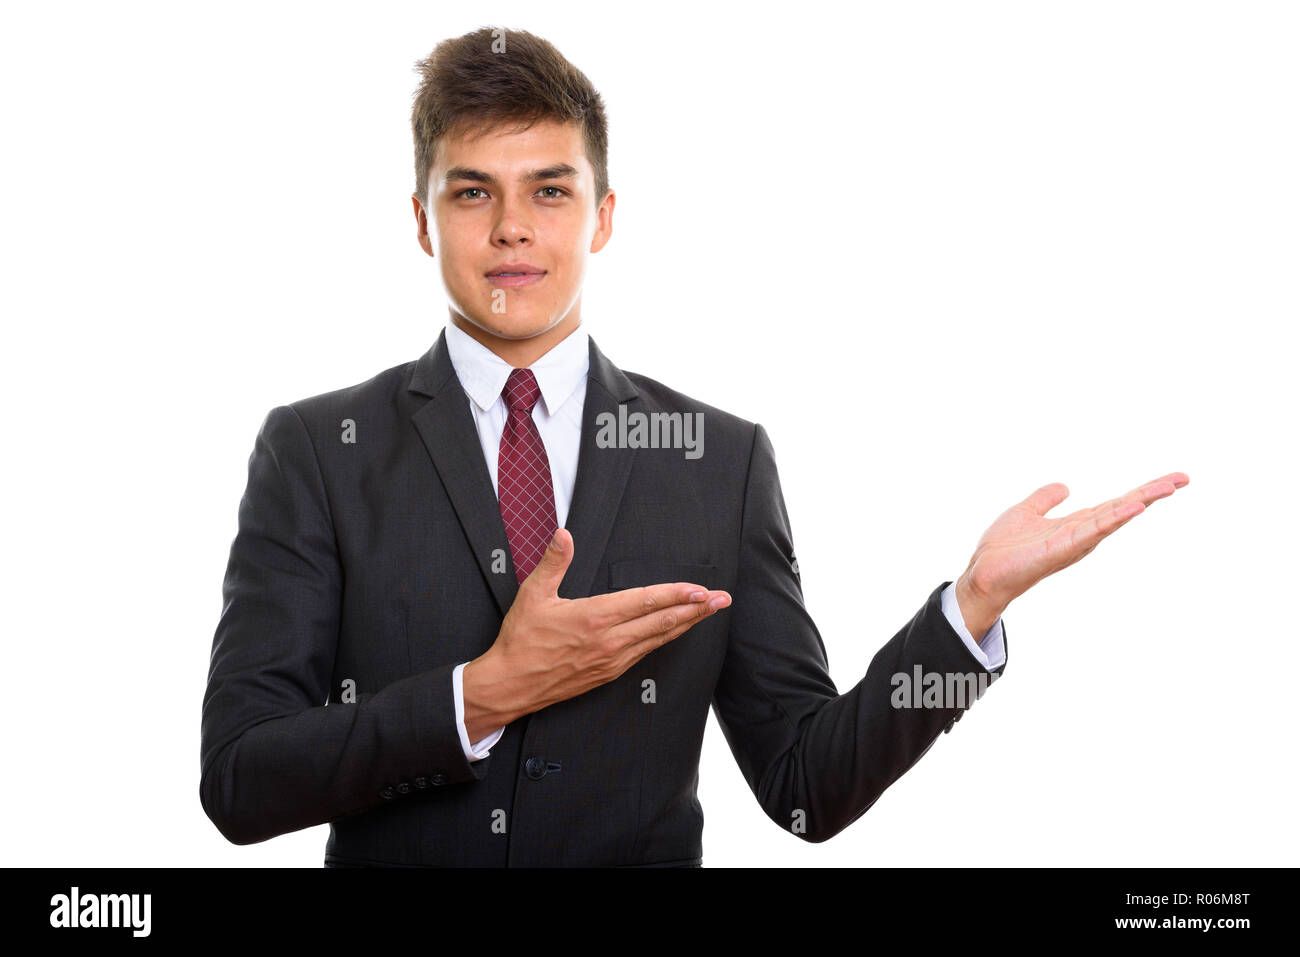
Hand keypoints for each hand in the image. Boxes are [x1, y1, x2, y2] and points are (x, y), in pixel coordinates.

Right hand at [462, 528, 730, 740]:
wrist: (511, 684)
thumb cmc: (521, 641)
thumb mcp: (533, 594)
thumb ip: (554, 562)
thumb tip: (564, 534)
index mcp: (595, 618)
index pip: (646, 601)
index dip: (677, 594)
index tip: (701, 589)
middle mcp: (610, 641)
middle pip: (663, 622)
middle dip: (696, 610)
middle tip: (722, 600)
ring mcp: (612, 660)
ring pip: (658, 639)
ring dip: (686, 625)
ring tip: (707, 613)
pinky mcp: (609, 673)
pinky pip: (645, 653)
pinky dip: (665, 640)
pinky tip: (674, 633)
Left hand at [954, 472, 1189, 636]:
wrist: (983, 573)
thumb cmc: (1003, 549)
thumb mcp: (1026, 512)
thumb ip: (1045, 499)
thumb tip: (1065, 486)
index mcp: (1077, 525)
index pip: (1116, 504)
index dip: (1142, 491)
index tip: (1172, 480)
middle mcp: (1083, 534)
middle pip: (1124, 509)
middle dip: (1153, 493)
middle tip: (1184, 478)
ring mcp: (1076, 542)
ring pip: (1115, 516)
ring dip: (1142, 500)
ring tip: (1169, 486)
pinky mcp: (1063, 548)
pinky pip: (1094, 530)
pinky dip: (1114, 518)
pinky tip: (1134, 506)